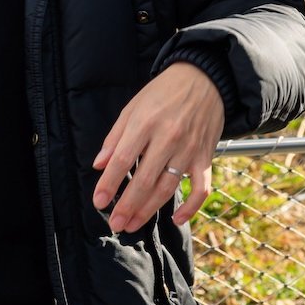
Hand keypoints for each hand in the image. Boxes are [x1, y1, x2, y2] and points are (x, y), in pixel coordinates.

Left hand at [92, 62, 224, 232]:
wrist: (203, 80)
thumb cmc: (162, 93)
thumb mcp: (132, 107)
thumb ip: (115, 137)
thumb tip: (99, 165)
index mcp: (145, 124)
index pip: (122, 160)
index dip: (109, 184)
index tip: (98, 201)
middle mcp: (168, 139)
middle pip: (144, 180)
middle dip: (127, 205)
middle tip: (115, 224)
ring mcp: (189, 150)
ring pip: (168, 188)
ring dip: (149, 210)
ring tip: (132, 225)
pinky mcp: (206, 157)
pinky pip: (201, 188)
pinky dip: (191, 207)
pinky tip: (176, 219)